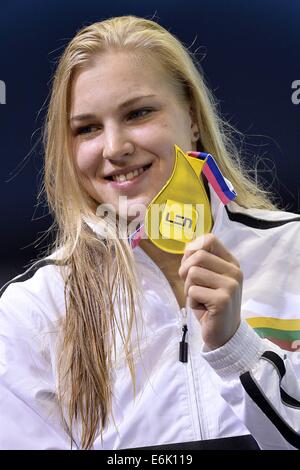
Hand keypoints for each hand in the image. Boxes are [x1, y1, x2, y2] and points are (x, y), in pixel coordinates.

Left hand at [178, 233, 242, 349]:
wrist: (224, 334)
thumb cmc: (210, 304)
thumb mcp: (206, 279)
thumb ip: (198, 262)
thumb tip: (188, 247)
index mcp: (231, 262)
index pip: (209, 239)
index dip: (193, 249)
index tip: (190, 266)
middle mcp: (234, 271)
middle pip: (197, 256)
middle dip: (185, 272)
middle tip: (192, 287)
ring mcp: (230, 285)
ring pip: (193, 273)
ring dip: (189, 289)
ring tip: (200, 299)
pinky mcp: (222, 300)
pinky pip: (193, 291)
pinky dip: (192, 301)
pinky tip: (203, 309)